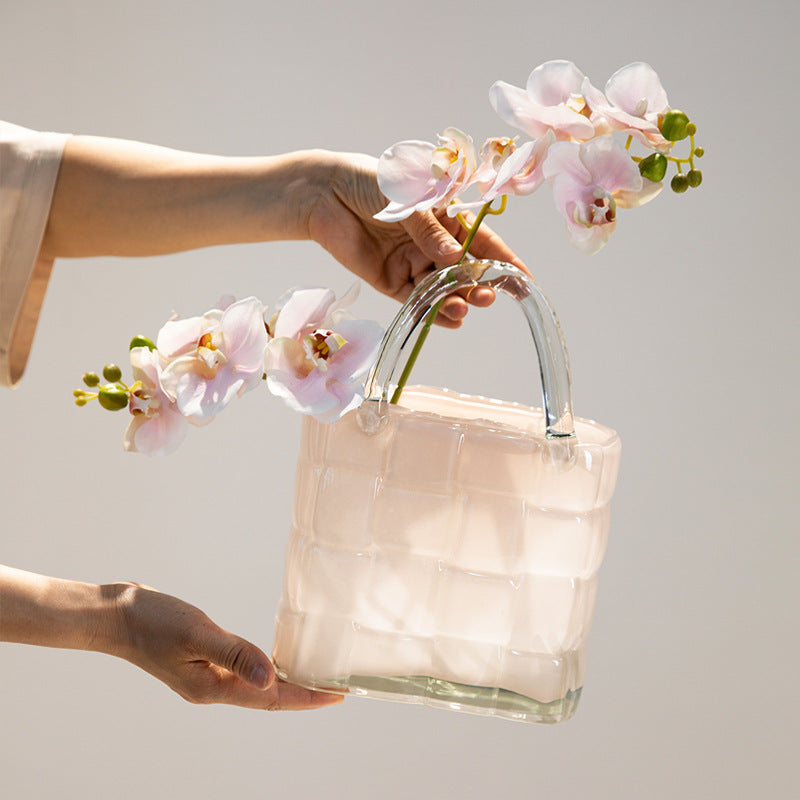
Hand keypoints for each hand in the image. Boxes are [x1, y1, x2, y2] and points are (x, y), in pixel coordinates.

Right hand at [109, 582, 341, 710]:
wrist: (117, 615)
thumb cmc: (153, 622)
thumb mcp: (197, 634)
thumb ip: (234, 654)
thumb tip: (270, 678)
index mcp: (212, 688)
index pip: (271, 699)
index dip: (307, 698)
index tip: (338, 695)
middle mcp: (212, 688)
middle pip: (268, 698)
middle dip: (303, 694)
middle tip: (337, 687)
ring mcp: (206, 676)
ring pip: (256, 686)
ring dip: (285, 684)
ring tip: (315, 677)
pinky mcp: (202, 661)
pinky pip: (242, 672)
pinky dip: (263, 669)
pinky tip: (274, 661)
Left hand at [306, 151, 529, 327]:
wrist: (325, 193)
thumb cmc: (371, 182)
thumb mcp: (409, 200)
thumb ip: (430, 231)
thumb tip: (454, 259)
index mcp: (446, 217)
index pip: (483, 241)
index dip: (504, 260)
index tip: (524, 280)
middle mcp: (434, 243)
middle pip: (465, 270)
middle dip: (479, 285)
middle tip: (487, 297)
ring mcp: (413, 262)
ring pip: (442, 288)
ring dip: (456, 300)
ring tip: (463, 308)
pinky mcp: (390, 280)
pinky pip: (416, 300)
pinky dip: (432, 310)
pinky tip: (449, 318)